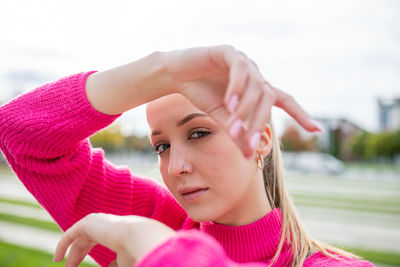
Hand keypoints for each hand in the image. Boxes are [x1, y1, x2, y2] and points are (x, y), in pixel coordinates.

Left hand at [53, 213, 174, 266]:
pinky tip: (57, 258)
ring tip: (59, 262)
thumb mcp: (124, 261)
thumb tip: (109, 266)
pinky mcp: (87, 223)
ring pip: (77, 237)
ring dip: (69, 251)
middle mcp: (105, 223)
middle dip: (76, 254)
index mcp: (114, 230)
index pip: (96, 239)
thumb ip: (115, 263)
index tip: (81, 265)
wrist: (137, 237)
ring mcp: (96, 221)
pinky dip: (62, 246)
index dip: (86, 253)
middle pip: (85, 239)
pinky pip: (70, 235)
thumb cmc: (135, 252)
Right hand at [164, 45, 321, 157]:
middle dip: (260, 122)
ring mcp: (244, 62)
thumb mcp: (223, 119)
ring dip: (245, 109)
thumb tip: (249, 155)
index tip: (316, 130)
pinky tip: (229, 103)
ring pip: (255, 86)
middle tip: (251, 142)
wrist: (177, 75)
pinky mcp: (228, 53)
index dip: (300, 114)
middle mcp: (255, 74)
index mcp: (257, 89)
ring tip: (232, 127)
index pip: (284, 101)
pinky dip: (236, 88)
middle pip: (269, 98)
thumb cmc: (203, 95)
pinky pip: (239, 70)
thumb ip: (238, 134)